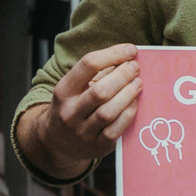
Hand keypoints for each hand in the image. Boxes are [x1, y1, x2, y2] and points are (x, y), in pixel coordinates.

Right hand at [15, 43, 140, 179]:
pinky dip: (128, 114)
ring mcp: (83, 131)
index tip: (130, 49)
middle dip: (122, 76)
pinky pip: (116, 129)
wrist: (57, 143)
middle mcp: (70, 112)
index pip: (87, 65)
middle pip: (100, 91)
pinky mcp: (97, 146)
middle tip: (135, 67)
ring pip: (108, 111)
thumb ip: (97, 73)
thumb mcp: (74, 88)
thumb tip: (127, 57)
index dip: (112, 54)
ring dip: (128, 94)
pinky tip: (134, 103)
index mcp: (63, 90)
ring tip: (138, 83)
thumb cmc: (72, 107)